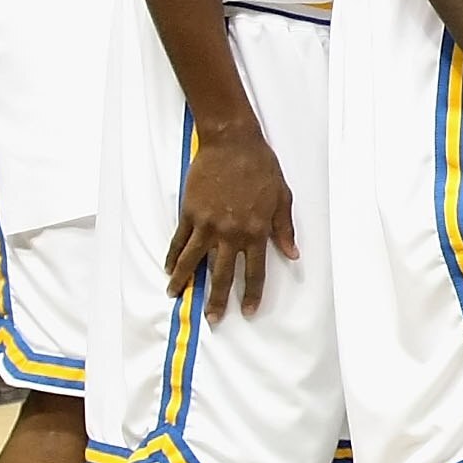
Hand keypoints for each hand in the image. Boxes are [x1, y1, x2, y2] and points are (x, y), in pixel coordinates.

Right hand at [166, 123, 296, 319]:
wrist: (232, 143)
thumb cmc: (262, 168)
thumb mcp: (282, 198)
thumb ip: (284, 229)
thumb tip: (292, 255)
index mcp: (256, 231)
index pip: (255, 271)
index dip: (252, 294)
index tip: (249, 311)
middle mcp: (230, 233)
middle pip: (222, 274)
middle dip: (217, 299)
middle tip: (213, 319)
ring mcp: (207, 224)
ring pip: (193, 260)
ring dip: (184, 281)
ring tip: (176, 295)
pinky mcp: (190, 212)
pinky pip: (179, 240)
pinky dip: (173, 256)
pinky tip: (169, 268)